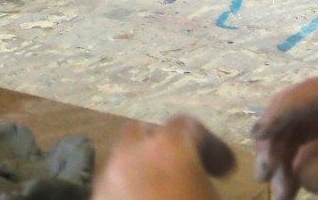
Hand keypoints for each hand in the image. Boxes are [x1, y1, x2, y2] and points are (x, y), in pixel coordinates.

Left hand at [94, 116, 234, 199]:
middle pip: (144, 133)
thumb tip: (203, 178)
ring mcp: (107, 179)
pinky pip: (112, 186)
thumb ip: (209, 178)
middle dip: (163, 146)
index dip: (210, 145)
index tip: (223, 169)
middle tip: (185, 170)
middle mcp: (131, 155)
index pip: (187, 125)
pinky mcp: (95, 198)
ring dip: (143, 168)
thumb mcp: (214, 194)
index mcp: (170, 149)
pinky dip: (128, 190)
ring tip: (164, 191)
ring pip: (123, 160)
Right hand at [254, 71, 317, 199]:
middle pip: (297, 110)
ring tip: (280, 194)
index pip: (310, 94)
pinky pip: (310, 146)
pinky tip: (291, 190)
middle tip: (266, 177)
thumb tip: (298, 171)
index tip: (258, 139)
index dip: (278, 114)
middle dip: (276, 141)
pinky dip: (297, 167)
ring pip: (298, 129)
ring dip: (284, 157)